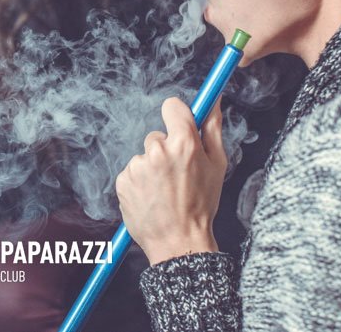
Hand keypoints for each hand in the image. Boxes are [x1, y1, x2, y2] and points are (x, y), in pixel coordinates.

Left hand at [115, 96, 226, 264]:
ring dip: (152, 168)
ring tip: (165, 191)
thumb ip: (213, 126)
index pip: (172, 106)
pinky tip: (152, 197)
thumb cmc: (201, 204)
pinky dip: (140, 182)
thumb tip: (213, 99)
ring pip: (145, 156)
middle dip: (166, 151)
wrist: (179, 242)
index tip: (179, 126)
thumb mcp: (217, 165)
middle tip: (178, 176)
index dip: (177, 116)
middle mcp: (158, 150)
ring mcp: (138, 165)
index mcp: (184, 144)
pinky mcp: (124, 180)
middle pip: (157, 136)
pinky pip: (133, 172)